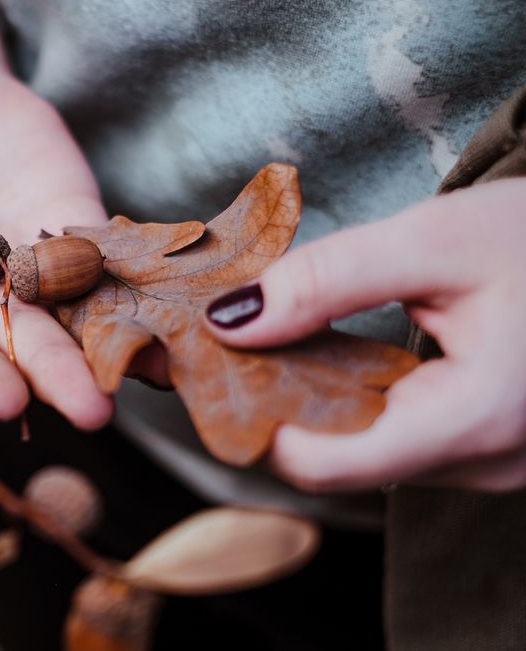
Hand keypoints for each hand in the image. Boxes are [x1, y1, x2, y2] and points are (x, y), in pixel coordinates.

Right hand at [0, 62, 112, 428]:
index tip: (2, 399)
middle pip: (12, 337)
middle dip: (50, 371)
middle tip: (93, 411)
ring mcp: (26, 262)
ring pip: (68, 311)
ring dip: (105, 342)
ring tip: (148, 376)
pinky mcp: (72, 227)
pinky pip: (109, 261)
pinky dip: (141, 285)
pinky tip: (181, 309)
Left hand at [206, 178, 525, 492]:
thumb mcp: (434, 240)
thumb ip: (327, 280)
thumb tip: (229, 321)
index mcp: (476, 421)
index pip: (323, 466)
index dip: (255, 422)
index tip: (213, 368)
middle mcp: (488, 465)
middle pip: (339, 462)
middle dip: (277, 408)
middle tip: (229, 344)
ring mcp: (494, 466)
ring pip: (368, 455)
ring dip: (315, 406)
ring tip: (279, 341)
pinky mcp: (490, 451)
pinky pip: (400, 443)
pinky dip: (356, 405)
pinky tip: (334, 357)